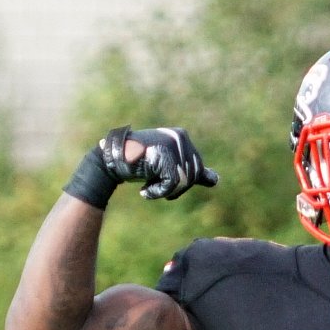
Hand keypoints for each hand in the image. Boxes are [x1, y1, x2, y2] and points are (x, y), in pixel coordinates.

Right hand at [101, 126, 218, 200]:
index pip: (197, 171)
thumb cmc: (139, 164)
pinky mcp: (165, 155)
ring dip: (164, 191)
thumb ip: (192, 172)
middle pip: (193, 177)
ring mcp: (173, 144)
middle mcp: (180, 137)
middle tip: (154, 186)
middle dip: (175, 189)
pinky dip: (158, 192)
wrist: (112, 162)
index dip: (182, 185)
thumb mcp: (169, 167)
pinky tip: (144, 190)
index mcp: (182, 137)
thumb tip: (216, 180)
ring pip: (184, 182)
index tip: (163, 182)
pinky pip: (173, 184)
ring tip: (148, 186)